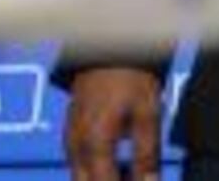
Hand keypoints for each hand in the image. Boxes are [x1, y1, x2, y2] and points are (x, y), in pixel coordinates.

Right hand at [63, 66, 164, 180]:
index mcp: (94, 145)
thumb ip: (147, 154)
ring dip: (103, 180)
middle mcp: (76, 148)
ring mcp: (70, 142)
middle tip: (136, 179)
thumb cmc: (131, 79)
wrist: (108, 51)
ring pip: (82, 178)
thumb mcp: (147, 115)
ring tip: (130, 175)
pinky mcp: (71, 136)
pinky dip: (97, 173)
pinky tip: (119, 171)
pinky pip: (80, 166)